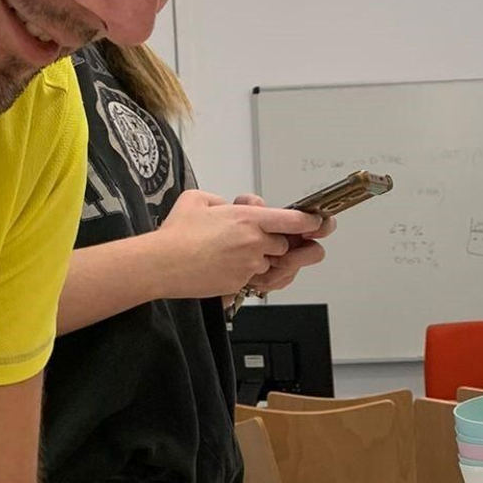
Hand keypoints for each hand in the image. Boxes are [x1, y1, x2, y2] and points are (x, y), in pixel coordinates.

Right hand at [154, 190, 323, 298]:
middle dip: (276, 243)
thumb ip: (222, 201)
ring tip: (231, 253)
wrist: (162, 264)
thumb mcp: (198, 199)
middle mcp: (254, 243)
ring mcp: (248, 266)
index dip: (310, 222)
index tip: (319, 223)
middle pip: (283, 245)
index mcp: (248, 219)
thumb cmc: (176, 233)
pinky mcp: (240, 283)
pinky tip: (223, 265)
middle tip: (257, 239)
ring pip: (269, 264)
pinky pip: (254, 279)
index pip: (292, 220)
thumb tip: (228, 207)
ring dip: (260, 259)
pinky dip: (245, 273)